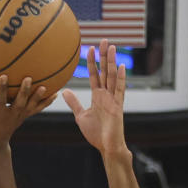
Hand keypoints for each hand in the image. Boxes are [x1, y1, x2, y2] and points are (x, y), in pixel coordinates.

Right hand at [0, 75, 55, 153]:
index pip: (0, 101)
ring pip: (31, 107)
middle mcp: (11, 117)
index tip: (4, 76)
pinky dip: (45, 102)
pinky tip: (55, 93)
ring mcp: (19, 118)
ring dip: (39, 98)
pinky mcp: (24, 117)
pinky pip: (36, 109)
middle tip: (29, 78)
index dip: (2, 89)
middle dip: (24, 92)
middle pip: (20, 104)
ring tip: (47, 87)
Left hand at [62, 42, 127, 157]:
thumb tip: (65, 91)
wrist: (107, 147)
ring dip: (112, 61)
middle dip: (104, 55)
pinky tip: (122, 66)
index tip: (89, 48)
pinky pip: (119, 90)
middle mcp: (106, 94)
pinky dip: (121, 78)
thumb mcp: (81, 116)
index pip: (94, 74)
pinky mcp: (118, 106)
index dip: (92, 61)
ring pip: (112, 76)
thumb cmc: (96, 134)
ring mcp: (113, 99)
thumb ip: (74, 103)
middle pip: (105, 70)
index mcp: (98, 96)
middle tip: (104, 39)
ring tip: (111, 46)